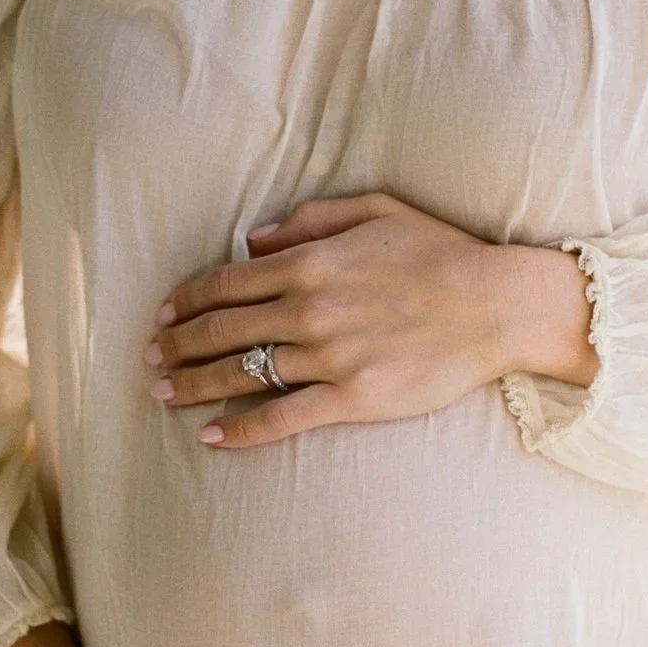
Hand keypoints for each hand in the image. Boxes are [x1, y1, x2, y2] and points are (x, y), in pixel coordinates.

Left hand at [143, 191, 590, 448]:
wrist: (497, 305)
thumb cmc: (442, 251)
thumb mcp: (376, 210)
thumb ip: (310, 219)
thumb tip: (255, 240)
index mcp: (311, 261)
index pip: (227, 282)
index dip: (188, 300)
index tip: (166, 313)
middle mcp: (309, 308)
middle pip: (221, 329)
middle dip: (177, 344)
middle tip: (150, 356)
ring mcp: (328, 356)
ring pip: (241, 373)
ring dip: (194, 385)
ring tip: (164, 394)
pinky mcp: (352, 397)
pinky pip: (283, 417)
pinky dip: (242, 430)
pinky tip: (212, 437)